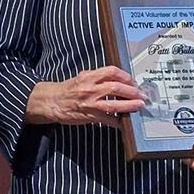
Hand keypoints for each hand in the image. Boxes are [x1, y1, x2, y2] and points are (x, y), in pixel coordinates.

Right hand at [27, 66, 144, 126]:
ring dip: (130, 105)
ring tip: (139, 106)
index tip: (133, 81)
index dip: (126, 76)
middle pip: (116, 88)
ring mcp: (90, 104)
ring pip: (114, 104)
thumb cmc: (68, 89)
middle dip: (132, 91)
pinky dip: (119, 121)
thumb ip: (98, 76)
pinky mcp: (90, 117)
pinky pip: (108, 120)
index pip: (111, 71)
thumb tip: (118, 78)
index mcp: (89, 77)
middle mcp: (90, 89)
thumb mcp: (82, 77)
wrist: (51, 102)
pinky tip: (126, 122)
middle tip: (141, 94)